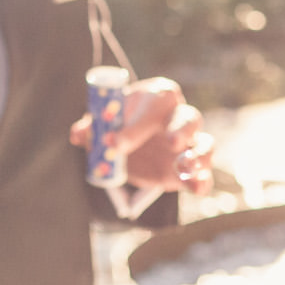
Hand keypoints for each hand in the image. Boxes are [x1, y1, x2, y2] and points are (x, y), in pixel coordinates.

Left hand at [69, 76, 214, 196]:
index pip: (156, 104)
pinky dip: (202, 181)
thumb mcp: (103, 122)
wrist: (129, 142)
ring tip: (185, 167)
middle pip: (190, 118)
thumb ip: (91, 127)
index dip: (137, 123)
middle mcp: (179, 116)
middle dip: (183, 130)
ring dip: (198, 156)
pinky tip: (195, 187)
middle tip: (171, 142)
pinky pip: (204, 174)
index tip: (114, 141)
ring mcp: (189, 144)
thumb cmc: (119, 122)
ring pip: (205, 145)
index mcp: (159, 96)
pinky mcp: (189, 170)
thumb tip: (78, 134)